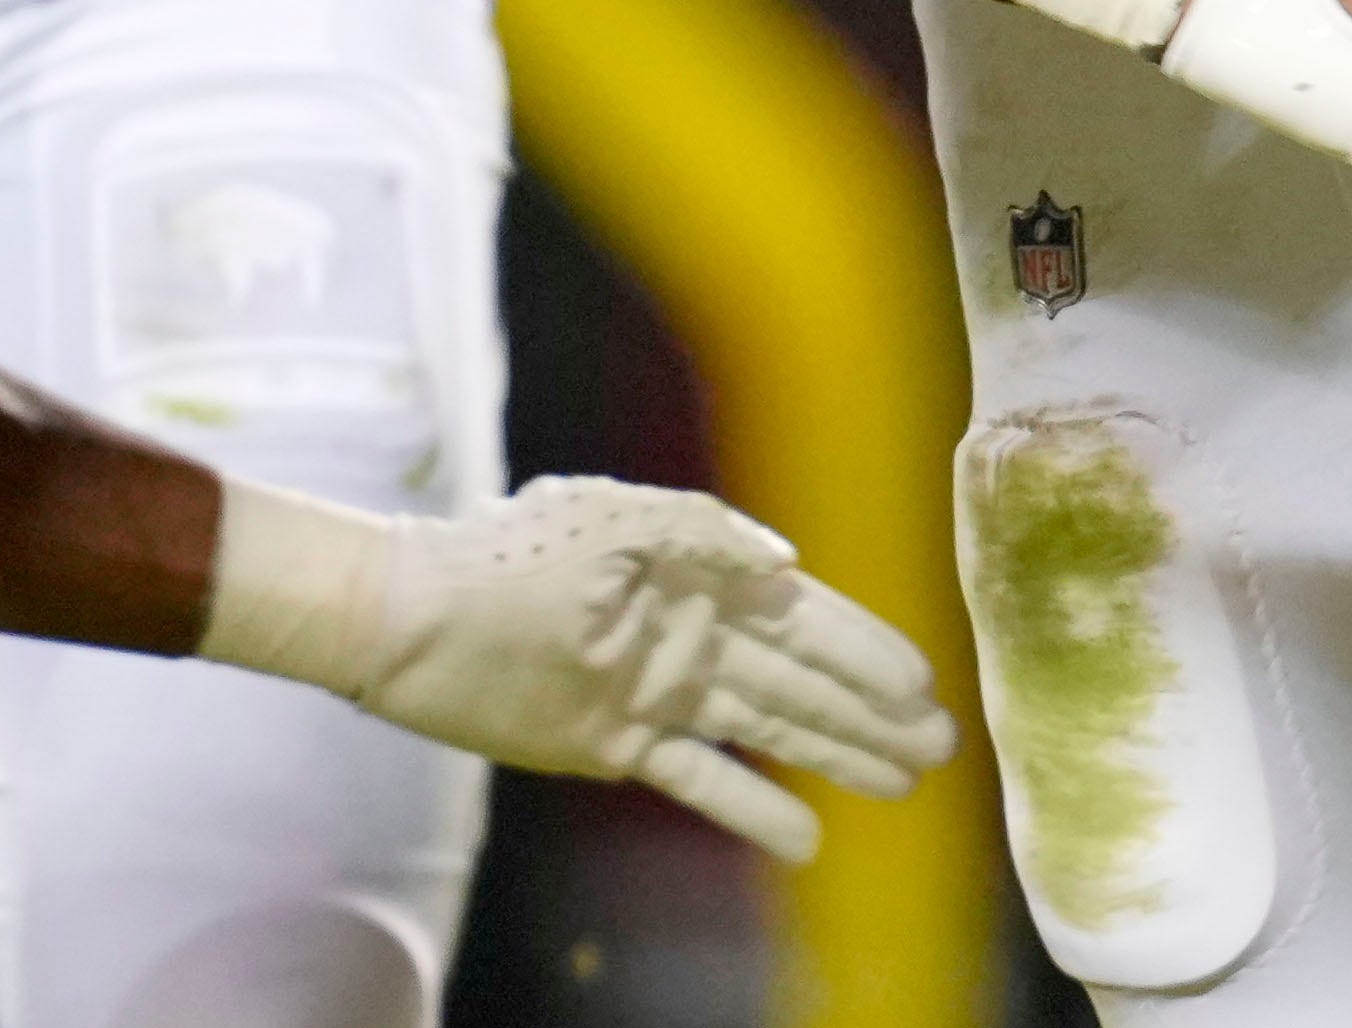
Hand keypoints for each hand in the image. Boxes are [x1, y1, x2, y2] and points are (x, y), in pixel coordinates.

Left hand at [198, 476, 953, 859]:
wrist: (411, 617)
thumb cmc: (508, 554)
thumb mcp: (612, 515)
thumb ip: (704, 531)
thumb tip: (789, 561)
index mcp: (693, 569)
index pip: (799, 610)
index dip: (863, 643)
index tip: (923, 678)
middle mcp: (689, 631)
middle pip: (799, 674)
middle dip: (868, 707)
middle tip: (940, 743)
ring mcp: (659, 690)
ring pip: (767, 726)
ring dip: (834, 753)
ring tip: (901, 784)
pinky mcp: (620, 743)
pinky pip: (702, 779)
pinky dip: (753, 806)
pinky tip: (809, 837)